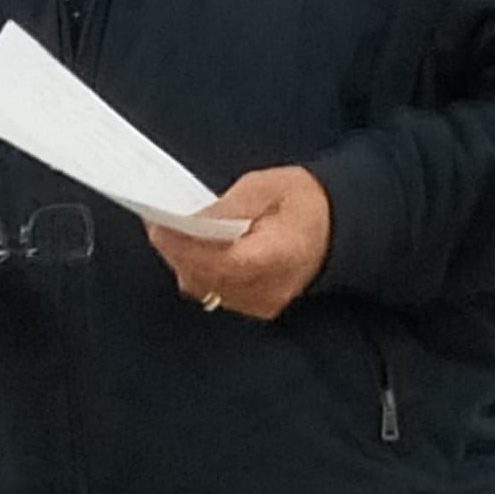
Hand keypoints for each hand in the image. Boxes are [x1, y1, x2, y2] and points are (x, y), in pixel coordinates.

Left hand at [145, 167, 332, 320]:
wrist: (338, 228)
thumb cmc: (303, 201)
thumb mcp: (265, 186)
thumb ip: (227, 206)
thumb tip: (189, 219)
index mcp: (278, 255)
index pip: (221, 261)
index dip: (184, 246)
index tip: (158, 225)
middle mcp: (270, 288)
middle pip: (207, 278)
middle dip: (176, 251)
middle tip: (157, 223)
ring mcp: (263, 303)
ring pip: (206, 290)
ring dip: (184, 262)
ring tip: (171, 233)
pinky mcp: (257, 307)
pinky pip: (216, 294)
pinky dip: (199, 272)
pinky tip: (192, 250)